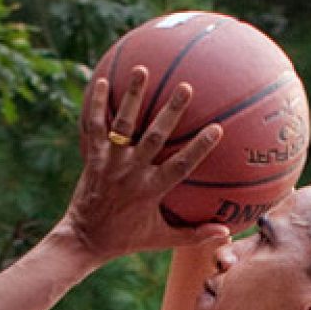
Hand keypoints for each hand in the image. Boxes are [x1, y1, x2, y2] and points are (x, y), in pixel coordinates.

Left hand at [62, 66, 226, 260]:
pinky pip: (94, 127)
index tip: (217, 127)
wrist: (84, 240)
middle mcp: (131, 173)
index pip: (180, 166)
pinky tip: (101, 81)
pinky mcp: (93, 158)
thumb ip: (193, 235)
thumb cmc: (126, 239)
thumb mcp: (161, 239)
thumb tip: (226, 232)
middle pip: (154, 137)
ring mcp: (110, 163)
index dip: (199, 147)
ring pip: (122, 125)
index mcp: (151, 191)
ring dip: (132, 97)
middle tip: (185, 88)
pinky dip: (96, 105)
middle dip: (170, 112)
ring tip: (142, 70)